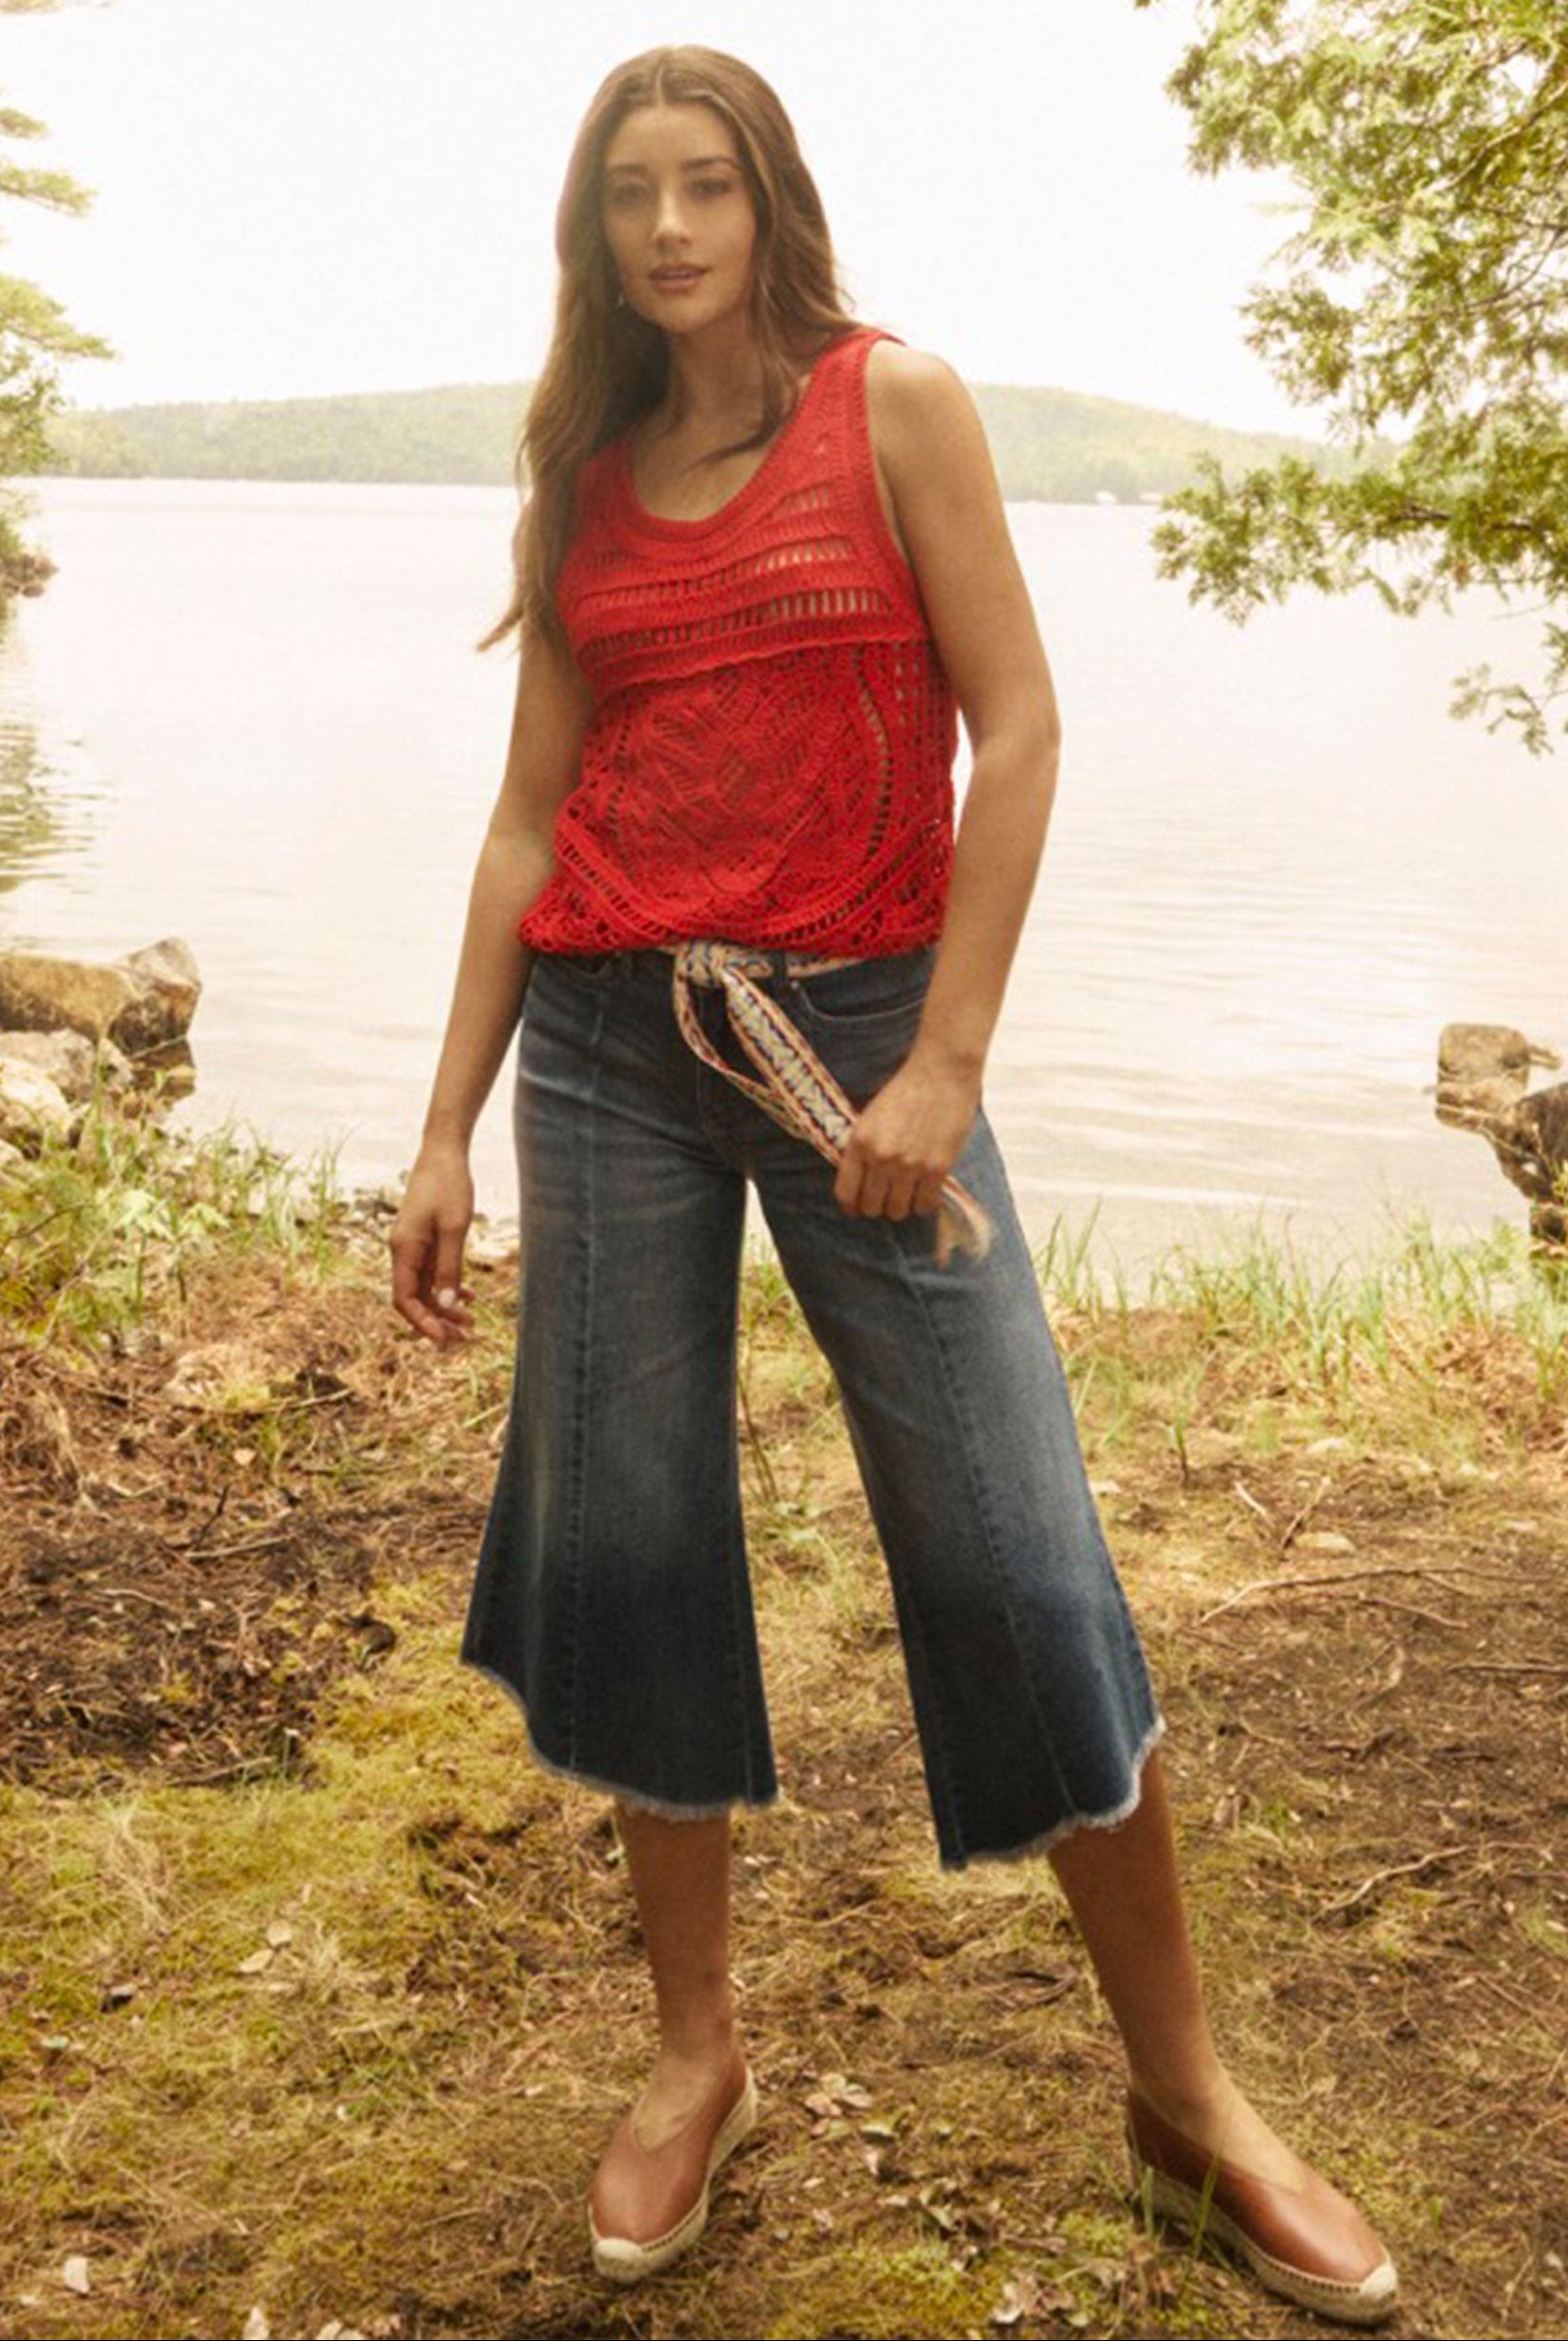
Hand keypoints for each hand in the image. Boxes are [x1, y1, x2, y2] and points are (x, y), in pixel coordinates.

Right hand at [389, 1141, 475, 1345]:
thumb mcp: (454, 1229)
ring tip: (470, 1323)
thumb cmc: (449, 1186)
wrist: (443, 1152)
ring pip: (424, 1288)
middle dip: (436, 1321)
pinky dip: (447, 1286)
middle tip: (463, 1338)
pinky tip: (468, 1296)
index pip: (405, 1300)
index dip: (422, 1323)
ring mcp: (412, 1246)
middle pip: (413, 1299)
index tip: (445, 1339)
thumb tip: (445, 1304)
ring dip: (445, 1306)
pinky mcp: (423, 1240)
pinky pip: (431, 1273)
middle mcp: (402, 1251)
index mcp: (403, 1250)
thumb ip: (449, 1267)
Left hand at [833, 1048, 980, 1244]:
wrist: (941, 1073)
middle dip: (876, 1207)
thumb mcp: (870, 1118)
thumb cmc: (905, 1091)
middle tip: (885, 1199)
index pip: (845, 1193)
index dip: (851, 1206)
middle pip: (871, 1207)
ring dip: (900, 1207)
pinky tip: (925, 1192)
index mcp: (859, 1143)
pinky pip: (925, 1205)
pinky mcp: (937, 1169)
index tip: (857, 1207)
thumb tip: (859, 1183)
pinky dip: (924, 1204)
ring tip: (906, 1195)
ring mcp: (910, 1166)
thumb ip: (862, 1149)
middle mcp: (881, 1158)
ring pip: (897, 1211)